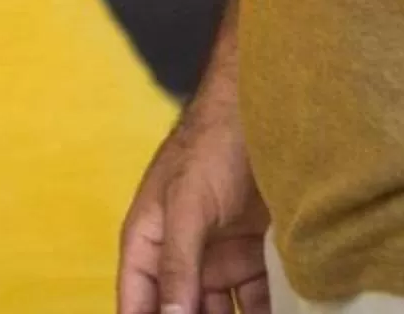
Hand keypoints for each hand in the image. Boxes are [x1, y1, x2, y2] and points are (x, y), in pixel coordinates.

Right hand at [116, 84, 268, 313]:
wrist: (266, 109)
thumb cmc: (212, 144)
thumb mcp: (188, 204)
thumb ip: (178, 263)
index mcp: (150, 241)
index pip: (137, 302)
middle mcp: (181, 255)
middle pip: (181, 313)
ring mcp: (218, 256)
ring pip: (223, 313)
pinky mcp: (254, 255)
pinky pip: (259, 300)